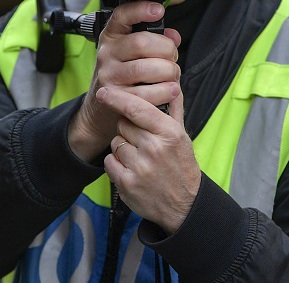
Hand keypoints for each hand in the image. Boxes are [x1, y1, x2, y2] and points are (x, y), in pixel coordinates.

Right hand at [68, 0, 181, 161]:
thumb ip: (156, 40)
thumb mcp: (134, 53)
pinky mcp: (116, 98)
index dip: (140, 9)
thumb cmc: (124, 75)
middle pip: (142, 42)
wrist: (101, 107)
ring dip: (168, 72)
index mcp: (112, 36)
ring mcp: (109, 76)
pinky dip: (165, 92)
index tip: (157, 10)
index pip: (122, 15)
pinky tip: (168, 91)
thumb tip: (173, 35)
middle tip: (172, 58)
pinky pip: (147, 93)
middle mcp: (107, 53)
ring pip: (146, 68)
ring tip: (172, 76)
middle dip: (167, 50)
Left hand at [101, 86, 200, 233]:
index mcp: (169, 133)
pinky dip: (116, 164)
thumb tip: (173, 84)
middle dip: (129, 130)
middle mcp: (154, 148)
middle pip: (123, 125)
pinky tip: (132, 169)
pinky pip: (109, 162)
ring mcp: (139, 167)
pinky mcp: (127, 183)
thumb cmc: (182, 166)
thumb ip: (175, 109)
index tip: (104, 92)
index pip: (137, 108)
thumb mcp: (183, 136)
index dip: (118, 97)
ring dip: (123, 148)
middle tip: (143, 142)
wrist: (184, 204)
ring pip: (115, 143)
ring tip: (140, 158)